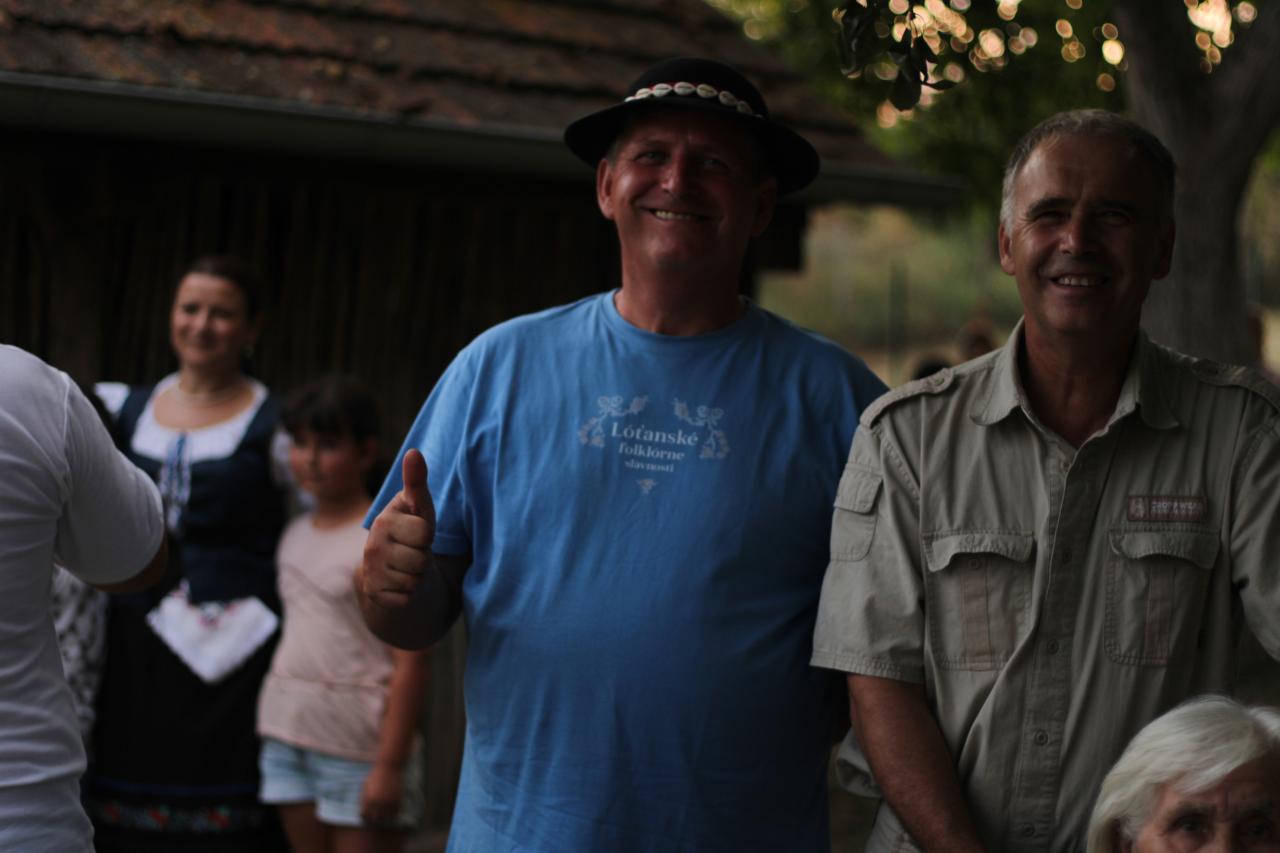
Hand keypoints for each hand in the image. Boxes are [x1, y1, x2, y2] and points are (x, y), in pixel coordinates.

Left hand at [359, 761, 404, 825]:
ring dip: (384, 819)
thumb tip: (362, 809)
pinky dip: (393, 814)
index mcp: (368, 800)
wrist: (389, 767)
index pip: (365, 815)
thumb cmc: (375, 776)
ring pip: (386, 818)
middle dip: (374, 820)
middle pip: (375, 819)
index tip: (366, 818)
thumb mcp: (366, 786)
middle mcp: (378, 803)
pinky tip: (391, 813)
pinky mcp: (397, 800)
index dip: (365, 818)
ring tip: (383, 818)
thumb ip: (364, 798)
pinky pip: (395, 812)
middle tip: (374, 820)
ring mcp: (389, 802)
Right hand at [360, 449, 434, 610]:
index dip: (428, 535)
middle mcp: (371, 546)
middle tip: (414, 552)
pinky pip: (408, 598)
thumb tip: (414, 452)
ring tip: (409, 566)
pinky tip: (401, 583)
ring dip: (418, 576)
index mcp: (383, 520)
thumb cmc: (412, 531)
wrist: (394, 568)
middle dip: (424, 557)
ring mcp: (370, 572)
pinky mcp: (374, 595)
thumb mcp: (419, 508)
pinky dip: (410, 594)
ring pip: (416, 579)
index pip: (425, 532)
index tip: (418, 532)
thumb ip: (417, 482)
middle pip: (422, 558)